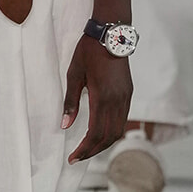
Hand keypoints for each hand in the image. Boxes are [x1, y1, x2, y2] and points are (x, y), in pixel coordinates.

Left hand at [62, 34, 131, 161]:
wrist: (111, 33)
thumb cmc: (88, 52)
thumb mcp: (73, 75)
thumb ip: (71, 102)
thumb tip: (65, 126)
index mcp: (102, 97)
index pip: (95, 133)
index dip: (84, 149)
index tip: (72, 158)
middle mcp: (118, 101)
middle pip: (108, 137)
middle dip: (92, 151)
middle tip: (77, 158)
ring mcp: (125, 97)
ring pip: (118, 131)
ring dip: (103, 144)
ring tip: (88, 149)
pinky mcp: (128, 93)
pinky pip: (122, 120)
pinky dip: (111, 132)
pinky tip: (100, 134)